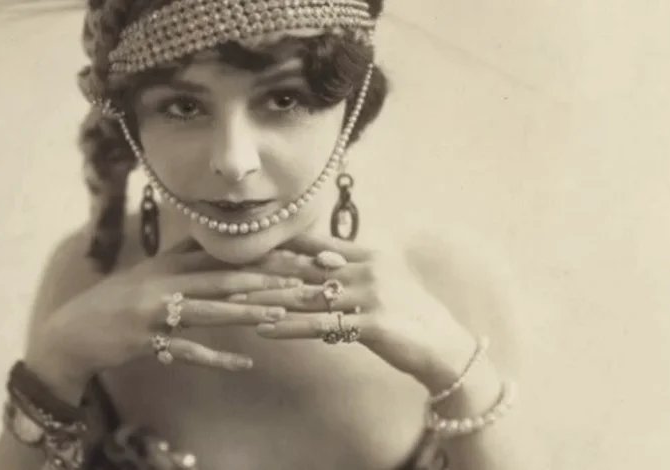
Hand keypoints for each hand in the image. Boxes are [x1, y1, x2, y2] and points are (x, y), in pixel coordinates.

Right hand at [25, 240, 302, 402]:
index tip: (296, 253)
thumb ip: (180, 257)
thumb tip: (212, 240)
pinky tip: (242, 364)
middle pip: (223, 278)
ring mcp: (154, 310)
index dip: (260, 253)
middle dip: (265, 278)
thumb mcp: (148, 272)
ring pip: (208, 310)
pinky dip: (215, 359)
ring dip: (245, 312)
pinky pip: (186, 351)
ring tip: (278, 314)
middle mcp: (164, 281)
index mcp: (168, 264)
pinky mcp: (145, 339)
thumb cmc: (115, 301)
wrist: (71, 331)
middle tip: (302, 280)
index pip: (223, 255)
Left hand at [234, 233, 478, 391]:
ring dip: (266, 299)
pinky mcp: (371, 324)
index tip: (244, 247)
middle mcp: (367, 268)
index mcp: (368, 254)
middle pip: (303, 267)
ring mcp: (370, 295)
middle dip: (261, 270)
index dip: (278, 245)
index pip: (314, 244)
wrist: (445, 347)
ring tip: (232, 301)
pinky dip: (289, 327)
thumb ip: (352, 267)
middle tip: (224, 271)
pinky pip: (320, 326)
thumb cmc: (411, 315)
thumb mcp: (384, 281)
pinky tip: (264, 329)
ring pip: (305, 295)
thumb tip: (317, 260)